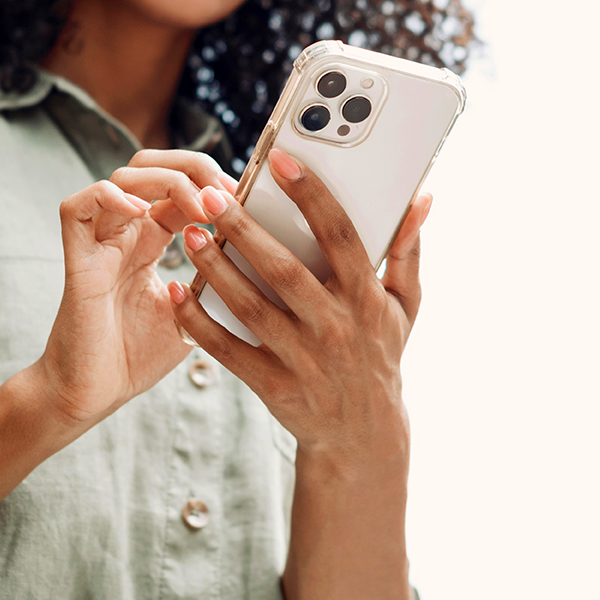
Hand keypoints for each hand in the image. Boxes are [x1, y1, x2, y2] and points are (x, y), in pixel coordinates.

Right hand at [35, 150, 235, 427]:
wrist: (93, 396)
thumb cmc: (138, 357)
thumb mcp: (193, 312)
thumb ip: (214, 279)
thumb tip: (261, 255)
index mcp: (151, 240)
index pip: (180, 185)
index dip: (214, 182)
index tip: (246, 198)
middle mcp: (124, 233)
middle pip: (150, 165)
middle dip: (192, 166)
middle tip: (224, 192)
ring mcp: (99, 243)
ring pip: (122, 177)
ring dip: (165, 181)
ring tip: (198, 206)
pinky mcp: (77, 261)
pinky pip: (77, 207)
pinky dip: (110, 198)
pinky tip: (144, 213)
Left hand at [169, 148, 432, 462]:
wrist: (362, 438)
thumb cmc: (380, 355)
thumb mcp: (405, 305)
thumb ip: (408, 249)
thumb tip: (421, 198)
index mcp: (367, 297)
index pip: (339, 235)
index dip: (311, 195)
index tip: (280, 161)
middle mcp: (336, 326)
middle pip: (284, 268)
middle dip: (245, 228)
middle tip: (211, 195)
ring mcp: (304, 359)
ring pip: (251, 306)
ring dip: (217, 268)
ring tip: (191, 233)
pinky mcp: (274, 386)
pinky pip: (230, 351)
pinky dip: (201, 323)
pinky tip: (178, 293)